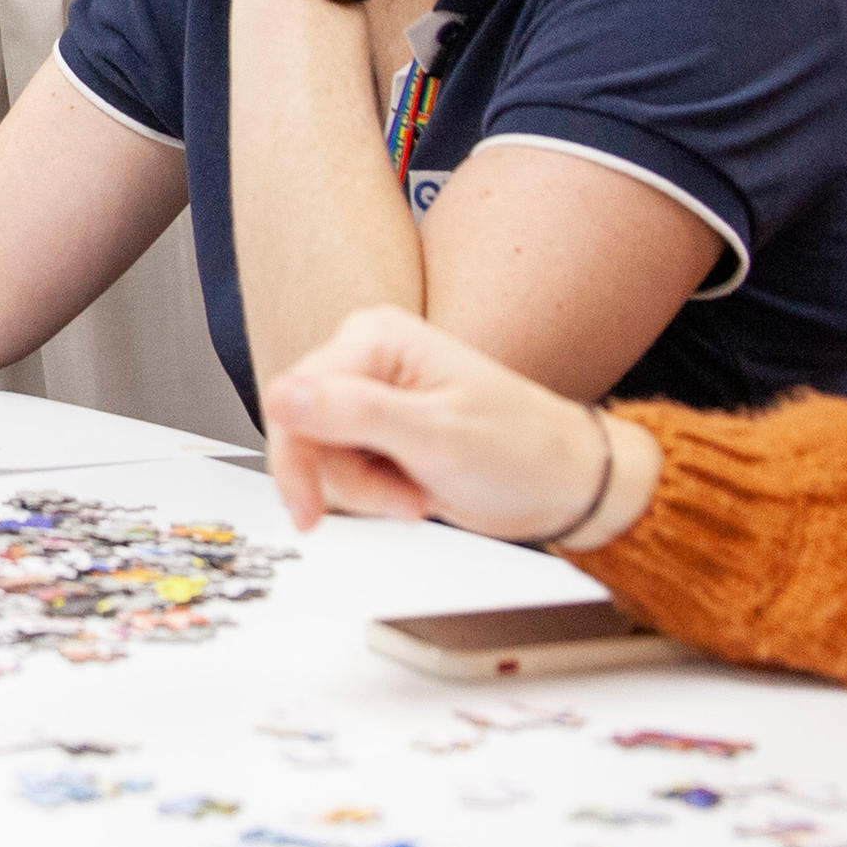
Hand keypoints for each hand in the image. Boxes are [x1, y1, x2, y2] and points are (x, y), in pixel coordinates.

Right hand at [259, 303, 644, 546]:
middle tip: (396, 500)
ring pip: (320, 456)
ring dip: (364, 492)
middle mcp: (369, 357)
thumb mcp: (436, 436)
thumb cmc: (521, 450)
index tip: (310, 509)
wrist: (561, 483)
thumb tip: (285, 395)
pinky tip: (412, 491)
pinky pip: (341, 468)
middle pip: (303, 429)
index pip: (296, 396)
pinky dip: (371, 494)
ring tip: (417, 493)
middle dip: (347, 479)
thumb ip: (355, 413)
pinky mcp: (377, 430)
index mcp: (378, 337)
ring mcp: (371, 394)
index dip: (299, 459)